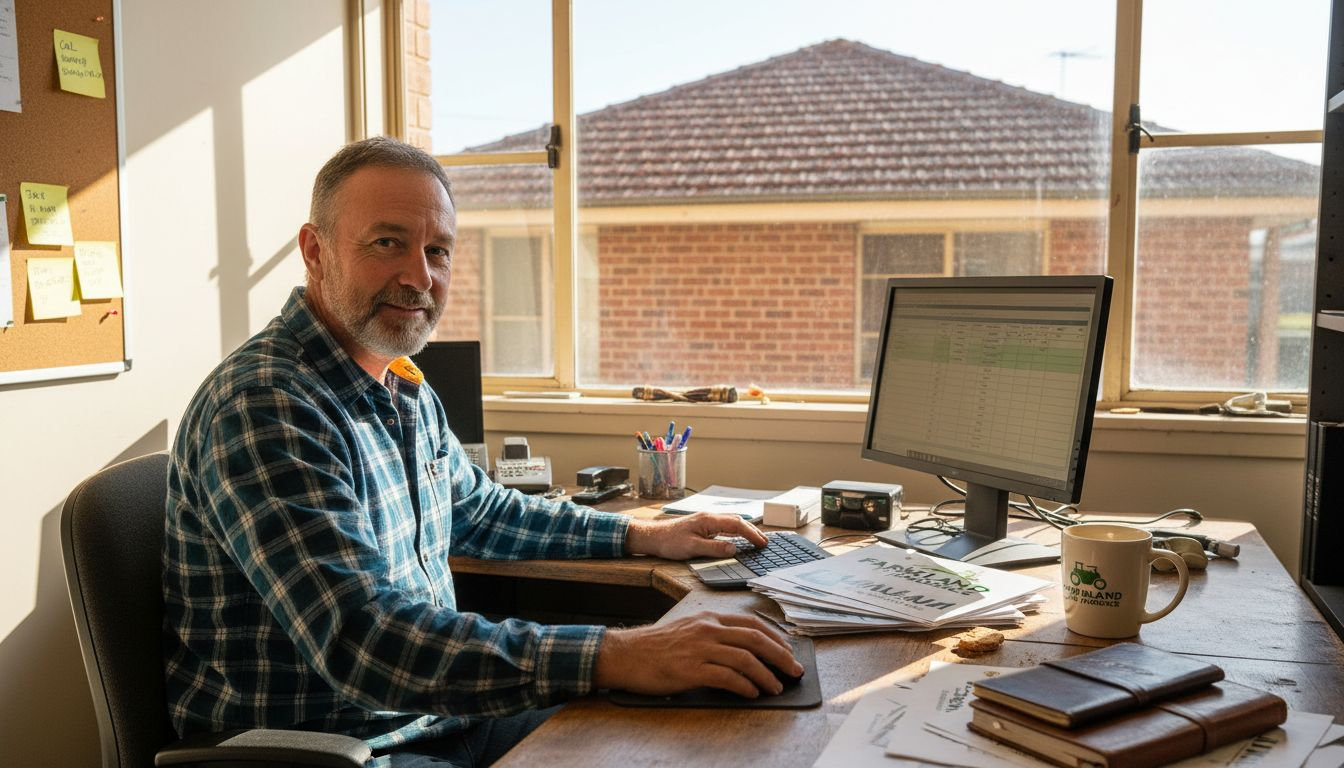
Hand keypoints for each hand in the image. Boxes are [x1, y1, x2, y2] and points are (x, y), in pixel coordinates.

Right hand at [594, 611, 801, 697]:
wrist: (626, 654)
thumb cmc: (657, 646)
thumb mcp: (689, 629)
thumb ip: (714, 634)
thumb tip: (744, 651)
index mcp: (709, 618)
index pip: (752, 624)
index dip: (775, 638)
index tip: (788, 650)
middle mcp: (708, 629)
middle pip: (755, 640)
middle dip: (780, 656)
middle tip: (795, 670)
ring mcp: (700, 649)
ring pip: (745, 659)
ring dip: (766, 675)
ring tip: (777, 687)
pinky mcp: (691, 670)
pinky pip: (727, 678)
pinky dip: (745, 686)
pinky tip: (752, 693)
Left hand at [624, 512, 767, 559]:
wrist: (652, 536)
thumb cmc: (669, 542)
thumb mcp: (692, 548)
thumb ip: (714, 549)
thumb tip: (734, 549)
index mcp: (708, 521)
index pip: (736, 525)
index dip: (751, 534)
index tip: (762, 543)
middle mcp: (709, 518)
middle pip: (737, 521)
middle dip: (752, 531)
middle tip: (764, 542)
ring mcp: (705, 521)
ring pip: (731, 522)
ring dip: (745, 530)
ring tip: (755, 540)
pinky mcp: (701, 526)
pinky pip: (724, 526)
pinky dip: (735, 532)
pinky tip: (737, 538)